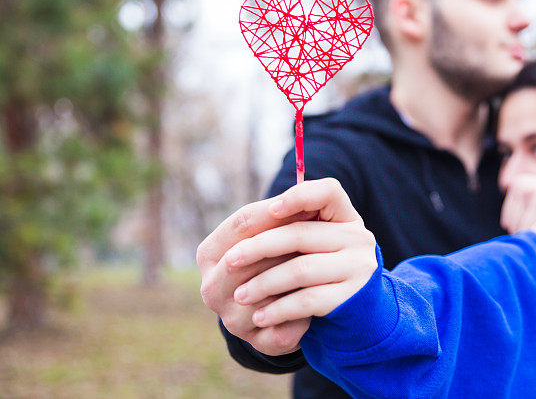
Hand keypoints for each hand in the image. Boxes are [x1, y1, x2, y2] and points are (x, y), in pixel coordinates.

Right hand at [197, 196, 316, 354]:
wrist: (288, 298)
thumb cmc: (285, 249)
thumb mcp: (280, 226)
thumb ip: (284, 208)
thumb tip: (304, 194)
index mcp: (210, 253)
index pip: (241, 224)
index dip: (275, 213)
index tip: (308, 205)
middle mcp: (212, 288)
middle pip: (251, 260)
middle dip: (285, 246)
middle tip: (320, 235)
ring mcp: (232, 319)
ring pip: (268, 296)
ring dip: (296, 282)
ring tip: (324, 269)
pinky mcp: (259, 343)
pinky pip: (285, 328)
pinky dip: (303, 317)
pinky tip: (320, 307)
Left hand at [223, 178, 377, 332]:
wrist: (360, 318)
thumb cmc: (325, 275)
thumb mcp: (315, 247)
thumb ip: (292, 227)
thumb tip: (249, 221)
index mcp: (346, 218)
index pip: (329, 192)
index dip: (300, 196)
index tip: (272, 209)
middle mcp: (359, 238)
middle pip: (300, 233)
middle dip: (258, 248)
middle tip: (230, 262)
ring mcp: (359, 268)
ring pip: (300, 269)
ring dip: (263, 284)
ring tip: (240, 296)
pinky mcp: (354, 299)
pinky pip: (308, 300)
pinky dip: (279, 309)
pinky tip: (260, 317)